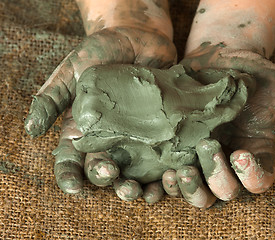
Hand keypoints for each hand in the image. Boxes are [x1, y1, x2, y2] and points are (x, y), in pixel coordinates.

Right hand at [25, 26, 175, 197]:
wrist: (138, 37)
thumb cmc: (99, 52)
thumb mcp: (71, 71)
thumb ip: (52, 98)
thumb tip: (31, 129)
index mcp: (82, 128)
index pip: (71, 160)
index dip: (70, 176)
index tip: (74, 187)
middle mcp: (107, 137)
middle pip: (101, 168)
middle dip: (104, 177)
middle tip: (111, 173)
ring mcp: (134, 135)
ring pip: (130, 169)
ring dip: (131, 183)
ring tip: (135, 189)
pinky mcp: (158, 129)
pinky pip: (160, 155)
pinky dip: (160, 171)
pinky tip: (164, 179)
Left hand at [160, 44, 274, 206]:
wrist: (217, 61)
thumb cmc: (252, 73)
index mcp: (257, 152)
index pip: (259, 180)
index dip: (251, 175)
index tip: (240, 153)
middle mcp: (231, 163)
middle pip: (226, 191)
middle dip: (217, 176)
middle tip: (208, 147)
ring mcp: (205, 160)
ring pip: (200, 193)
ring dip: (190, 189)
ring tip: (180, 171)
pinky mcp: (181, 152)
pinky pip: (176, 180)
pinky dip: (169, 184)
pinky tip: (163, 173)